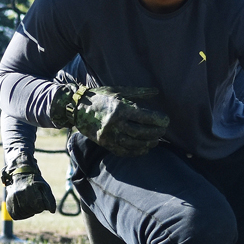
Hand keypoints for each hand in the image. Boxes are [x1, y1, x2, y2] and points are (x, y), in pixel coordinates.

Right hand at [2, 154, 56, 219]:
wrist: (20, 175)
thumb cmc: (35, 182)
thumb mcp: (45, 187)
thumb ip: (50, 199)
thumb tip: (52, 211)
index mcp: (29, 188)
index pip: (38, 206)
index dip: (41, 206)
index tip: (40, 200)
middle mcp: (19, 193)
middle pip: (30, 210)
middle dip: (35, 209)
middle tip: (35, 203)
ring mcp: (11, 198)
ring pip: (23, 214)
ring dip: (29, 213)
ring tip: (30, 205)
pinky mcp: (8, 203)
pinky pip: (15, 215)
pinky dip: (22, 215)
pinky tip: (25, 210)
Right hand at [50, 85, 168, 156]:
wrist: (76, 107)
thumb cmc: (100, 96)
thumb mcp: (118, 91)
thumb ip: (138, 92)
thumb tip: (156, 92)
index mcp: (120, 108)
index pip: (145, 117)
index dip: (158, 120)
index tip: (166, 120)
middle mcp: (115, 123)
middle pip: (142, 132)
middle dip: (156, 132)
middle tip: (164, 131)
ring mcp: (109, 135)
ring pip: (134, 144)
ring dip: (148, 143)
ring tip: (156, 140)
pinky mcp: (105, 143)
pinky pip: (124, 151)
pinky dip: (136, 152)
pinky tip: (144, 149)